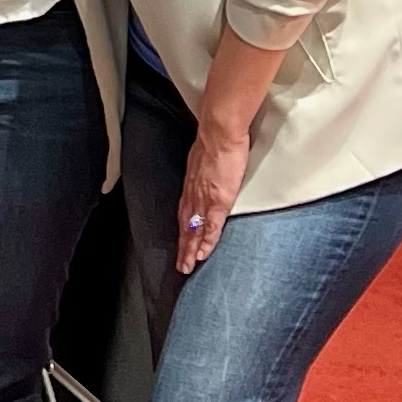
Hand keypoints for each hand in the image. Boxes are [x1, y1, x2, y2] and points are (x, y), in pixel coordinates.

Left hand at [174, 119, 250, 274]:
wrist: (219, 134)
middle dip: (183, 247)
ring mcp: (204, 200)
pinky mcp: (218, 202)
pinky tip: (204, 254)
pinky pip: (211, 227)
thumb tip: (206, 170)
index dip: (184, 230)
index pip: (185, 213)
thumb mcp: (203, 158)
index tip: (183, 244)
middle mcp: (193, 195)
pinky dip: (206, 242)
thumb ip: (204, 170)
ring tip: (188, 266)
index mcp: (191, 185)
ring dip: (191, 250)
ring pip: (194, 231)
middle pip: (185, 226)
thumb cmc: (215, 141)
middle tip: (181, 265)